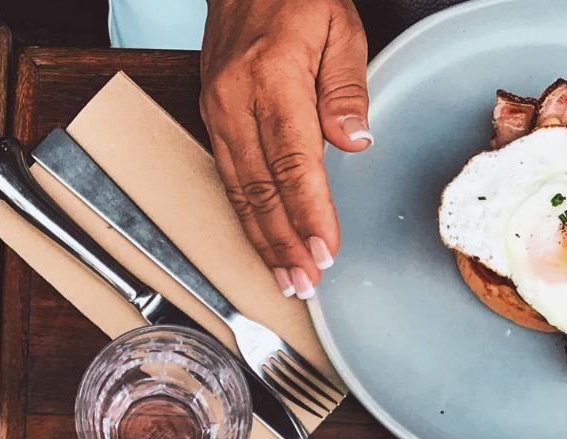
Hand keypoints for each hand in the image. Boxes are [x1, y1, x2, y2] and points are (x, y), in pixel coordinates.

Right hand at [199, 0, 369, 299]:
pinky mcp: (211, 118)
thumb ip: (346, 87)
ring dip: (263, 240)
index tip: (324, 250)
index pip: (293, 161)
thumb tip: (354, 141)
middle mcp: (236, 102)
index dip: (309, 212)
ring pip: (238, 192)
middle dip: (283, 243)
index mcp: (271, 78)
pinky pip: (228, 179)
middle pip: (259, 189)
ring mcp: (217, 112)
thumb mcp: (339, 27)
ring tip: (285, 277)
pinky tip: (263, 242)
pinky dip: (246, 217)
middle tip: (305, 282)